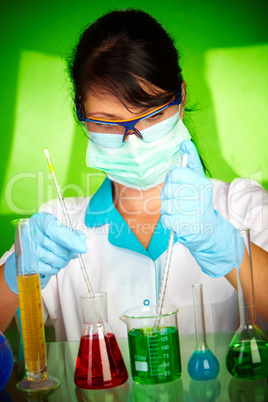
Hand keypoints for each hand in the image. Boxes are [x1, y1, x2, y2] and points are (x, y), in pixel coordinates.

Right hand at [4, 212, 86, 293]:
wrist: (26, 251)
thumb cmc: (45, 238)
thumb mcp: (56, 230)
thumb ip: (69, 233)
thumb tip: (81, 240)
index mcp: (40, 220)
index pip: (56, 230)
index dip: (70, 240)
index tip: (83, 248)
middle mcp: (30, 233)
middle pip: (58, 247)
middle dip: (69, 253)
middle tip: (71, 253)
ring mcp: (27, 250)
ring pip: (55, 260)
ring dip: (63, 261)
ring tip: (61, 258)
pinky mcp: (27, 264)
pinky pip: (50, 269)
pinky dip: (55, 268)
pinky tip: (53, 264)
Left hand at [160, 140, 243, 277]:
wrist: (208, 230)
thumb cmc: (199, 202)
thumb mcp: (198, 180)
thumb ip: (191, 162)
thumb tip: (185, 143)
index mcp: (200, 182)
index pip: (173, 174)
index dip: (172, 181)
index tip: (179, 186)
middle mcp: (197, 196)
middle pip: (167, 190)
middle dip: (169, 197)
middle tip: (180, 202)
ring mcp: (191, 211)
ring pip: (165, 205)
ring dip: (168, 210)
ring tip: (180, 213)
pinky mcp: (184, 225)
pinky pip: (165, 219)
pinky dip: (169, 222)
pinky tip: (179, 222)